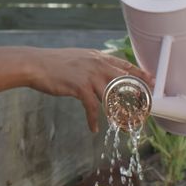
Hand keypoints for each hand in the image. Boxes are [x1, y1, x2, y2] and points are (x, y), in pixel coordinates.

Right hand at [25, 47, 152, 132]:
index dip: (139, 74)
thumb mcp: (77, 58)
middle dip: (137, 96)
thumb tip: (101, 71)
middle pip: (125, 82)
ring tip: (123, 126)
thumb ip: (91, 64)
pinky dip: (93, 120)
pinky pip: (93, 108)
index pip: (124, 65)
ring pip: (112, 98)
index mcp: (97, 57)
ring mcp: (90, 75)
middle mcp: (97, 65)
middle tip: (145, 109)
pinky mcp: (80, 87)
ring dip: (118, 114)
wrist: (35, 64)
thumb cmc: (53, 63)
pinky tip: (94, 128)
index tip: (150, 81)